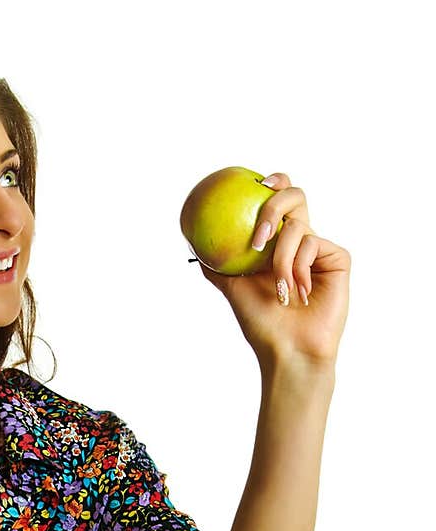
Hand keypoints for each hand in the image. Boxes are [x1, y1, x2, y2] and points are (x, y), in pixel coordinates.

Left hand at [195, 172, 350, 372]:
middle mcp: (299, 241)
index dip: (273, 182)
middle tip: (258, 237)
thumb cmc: (261, 324)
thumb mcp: (233, 289)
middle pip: (295, 196)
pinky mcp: (337, 258)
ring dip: (281, 260)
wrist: (288, 349)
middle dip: (273, 207)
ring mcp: (319, 249)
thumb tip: (194, 244)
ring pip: (298, 228)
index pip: (276, 201)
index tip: (256, 181)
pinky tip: (300, 292)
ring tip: (279, 289)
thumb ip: (218, 265)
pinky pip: (313, 245)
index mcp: (277, 243)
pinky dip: (300, 268)